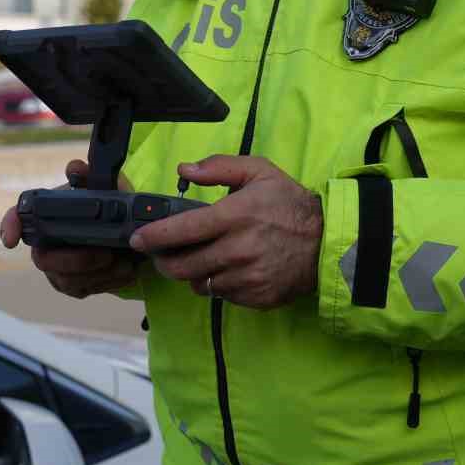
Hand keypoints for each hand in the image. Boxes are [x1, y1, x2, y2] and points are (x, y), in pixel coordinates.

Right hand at [0, 159, 140, 299]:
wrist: (122, 227)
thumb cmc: (102, 204)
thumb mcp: (101, 186)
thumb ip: (88, 175)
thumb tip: (76, 168)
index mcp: (44, 216)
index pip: (16, 218)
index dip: (10, 227)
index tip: (12, 239)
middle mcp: (44, 245)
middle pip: (45, 260)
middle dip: (77, 260)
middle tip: (106, 254)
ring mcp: (57, 270)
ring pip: (69, 280)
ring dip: (99, 274)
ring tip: (124, 261)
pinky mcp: (75, 287)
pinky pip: (87, 289)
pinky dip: (110, 281)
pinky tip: (128, 270)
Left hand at [129, 155, 322, 309]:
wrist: (327, 242)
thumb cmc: (289, 203)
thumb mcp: (259, 171)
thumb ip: (219, 167)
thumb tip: (184, 169)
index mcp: (235, 216)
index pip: (182, 231)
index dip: (154, 237)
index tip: (137, 239)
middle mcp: (238, 250)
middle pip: (182, 266)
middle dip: (164, 262)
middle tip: (160, 255)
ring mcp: (247, 277)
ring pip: (200, 283)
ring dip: (192, 274)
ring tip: (197, 260)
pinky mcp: (256, 297)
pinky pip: (222, 295)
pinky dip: (216, 284)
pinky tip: (225, 270)